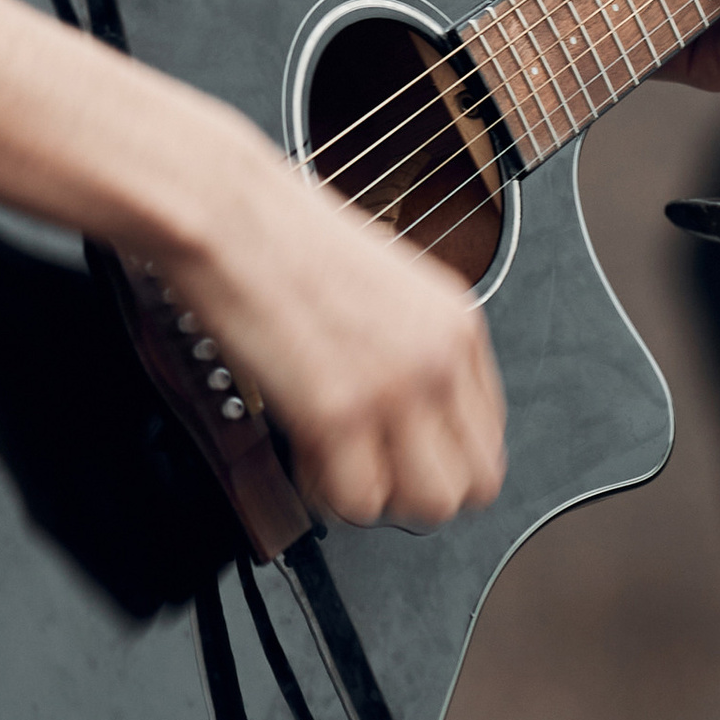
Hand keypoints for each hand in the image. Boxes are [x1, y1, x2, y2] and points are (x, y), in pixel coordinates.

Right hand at [156, 140, 508, 531]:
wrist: (229, 215)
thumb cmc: (285, 239)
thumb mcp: (387, 283)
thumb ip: (416, 346)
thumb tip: (416, 415)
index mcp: (458, 323)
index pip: (490, 437)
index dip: (441, 458)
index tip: (402, 454)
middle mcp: (440, 358)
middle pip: (474, 485)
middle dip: (416, 488)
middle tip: (370, 467)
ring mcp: (395, 388)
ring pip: (428, 505)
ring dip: (376, 496)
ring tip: (335, 460)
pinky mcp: (338, 412)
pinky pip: (357, 502)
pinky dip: (326, 492)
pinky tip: (302, 449)